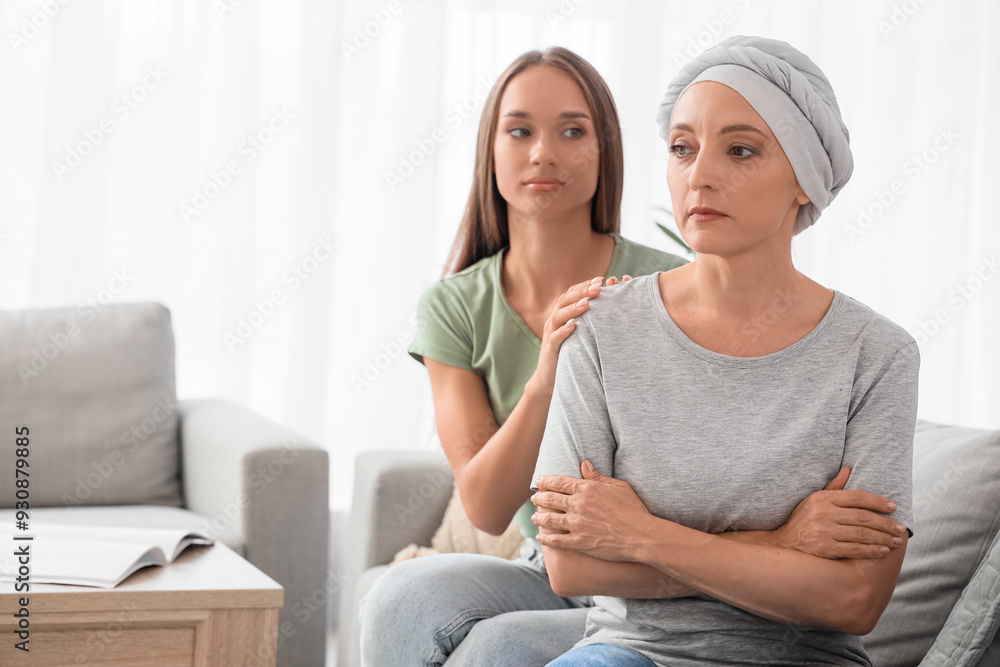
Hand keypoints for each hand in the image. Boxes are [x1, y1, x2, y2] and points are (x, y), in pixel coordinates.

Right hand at [527, 275, 629, 396]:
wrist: (549, 379)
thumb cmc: (569, 353)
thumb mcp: (579, 333)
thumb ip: (587, 320)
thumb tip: (609, 307)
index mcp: (561, 315)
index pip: (570, 294)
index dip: (584, 285)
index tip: (600, 279)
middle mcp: (553, 321)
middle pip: (564, 300)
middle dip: (581, 292)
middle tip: (598, 287)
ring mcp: (550, 334)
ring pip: (558, 316)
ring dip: (573, 308)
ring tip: (587, 303)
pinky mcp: (550, 350)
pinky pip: (555, 338)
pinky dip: (563, 331)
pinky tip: (573, 326)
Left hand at [531, 460, 650, 561]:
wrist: (641, 535)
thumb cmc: (633, 509)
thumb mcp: (618, 486)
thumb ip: (597, 476)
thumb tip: (584, 463)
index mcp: (587, 489)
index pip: (559, 482)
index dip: (546, 481)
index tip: (539, 482)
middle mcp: (578, 505)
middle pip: (551, 499)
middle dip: (539, 498)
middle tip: (534, 498)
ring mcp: (577, 524)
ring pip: (550, 519)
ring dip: (539, 517)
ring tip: (534, 517)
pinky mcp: (579, 542)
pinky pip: (556, 540)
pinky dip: (546, 538)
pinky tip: (540, 537)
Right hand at [771, 467, 906, 558]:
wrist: (782, 543)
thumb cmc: (802, 520)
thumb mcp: (814, 500)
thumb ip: (833, 487)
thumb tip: (849, 469)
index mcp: (822, 498)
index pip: (856, 496)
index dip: (878, 501)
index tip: (894, 507)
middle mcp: (823, 513)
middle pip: (863, 516)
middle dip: (885, 523)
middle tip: (900, 529)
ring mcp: (823, 532)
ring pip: (861, 534)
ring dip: (882, 538)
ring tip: (895, 541)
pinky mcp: (824, 549)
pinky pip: (854, 549)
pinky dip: (871, 550)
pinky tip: (882, 550)